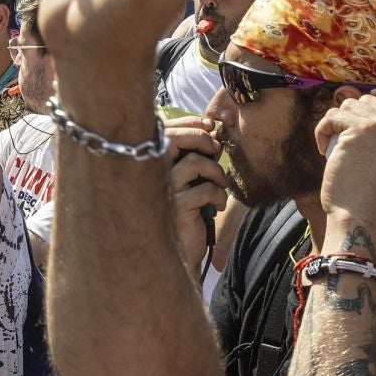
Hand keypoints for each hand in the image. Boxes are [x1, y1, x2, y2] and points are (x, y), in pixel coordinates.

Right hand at [164, 116, 227, 271]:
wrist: (180, 252)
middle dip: (201, 138)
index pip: (166, 131)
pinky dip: (218, 195)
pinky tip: (218, 207)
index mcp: (155, 165)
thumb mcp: (192, 182)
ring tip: (221, 186)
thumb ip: (199, 158)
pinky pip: (205, 188)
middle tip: (216, 150)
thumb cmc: (187, 214)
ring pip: (194, 162)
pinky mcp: (176, 207)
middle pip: (174, 139)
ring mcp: (163, 190)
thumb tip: (214, 134)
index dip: (189, 123)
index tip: (209, 126)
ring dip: (216, 171)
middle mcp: (154, 175)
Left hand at [314, 84, 375, 222]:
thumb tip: (368, 109)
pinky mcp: (359, 128)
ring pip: (350, 105)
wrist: (359, 214)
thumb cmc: (375, 196)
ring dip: (338, 124)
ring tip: (338, 147)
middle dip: (356, 116)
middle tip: (349, 140)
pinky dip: (323, 131)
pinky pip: (332, 116)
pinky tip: (325, 148)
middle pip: (374, 100)